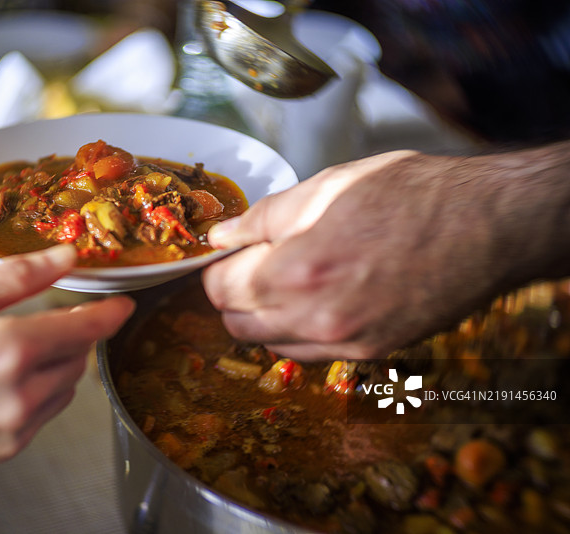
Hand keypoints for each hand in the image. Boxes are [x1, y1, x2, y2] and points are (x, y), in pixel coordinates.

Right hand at [0, 245, 133, 498]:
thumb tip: (63, 256)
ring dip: (59, 361)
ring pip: (68, 385)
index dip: (109, 313)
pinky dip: (42, 388)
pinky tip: (5, 378)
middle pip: (79, 355)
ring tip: (15, 347)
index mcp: (6, 349)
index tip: (122, 304)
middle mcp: (21, 393)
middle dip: (72, 332)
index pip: (85, 328)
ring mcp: (18, 426)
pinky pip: (48, 410)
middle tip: (46, 316)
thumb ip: (12, 278)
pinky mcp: (11, 448)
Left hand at [203, 147, 569, 359]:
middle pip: (238, 325)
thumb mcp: (326, 186)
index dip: (216, 269)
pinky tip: (318, 300)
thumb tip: (220, 236)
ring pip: (272, 345)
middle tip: (253, 266)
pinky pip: (312, 354)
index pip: (220, 289)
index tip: (228, 255)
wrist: (486, 226)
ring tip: (288, 281)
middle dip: (234, 296)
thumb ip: (263, 218)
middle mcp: (315, 319)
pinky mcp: (372, 352)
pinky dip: (300, 332)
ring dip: (265, 318)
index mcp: (296, 271)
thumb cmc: (408, 194)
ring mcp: (345, 342)